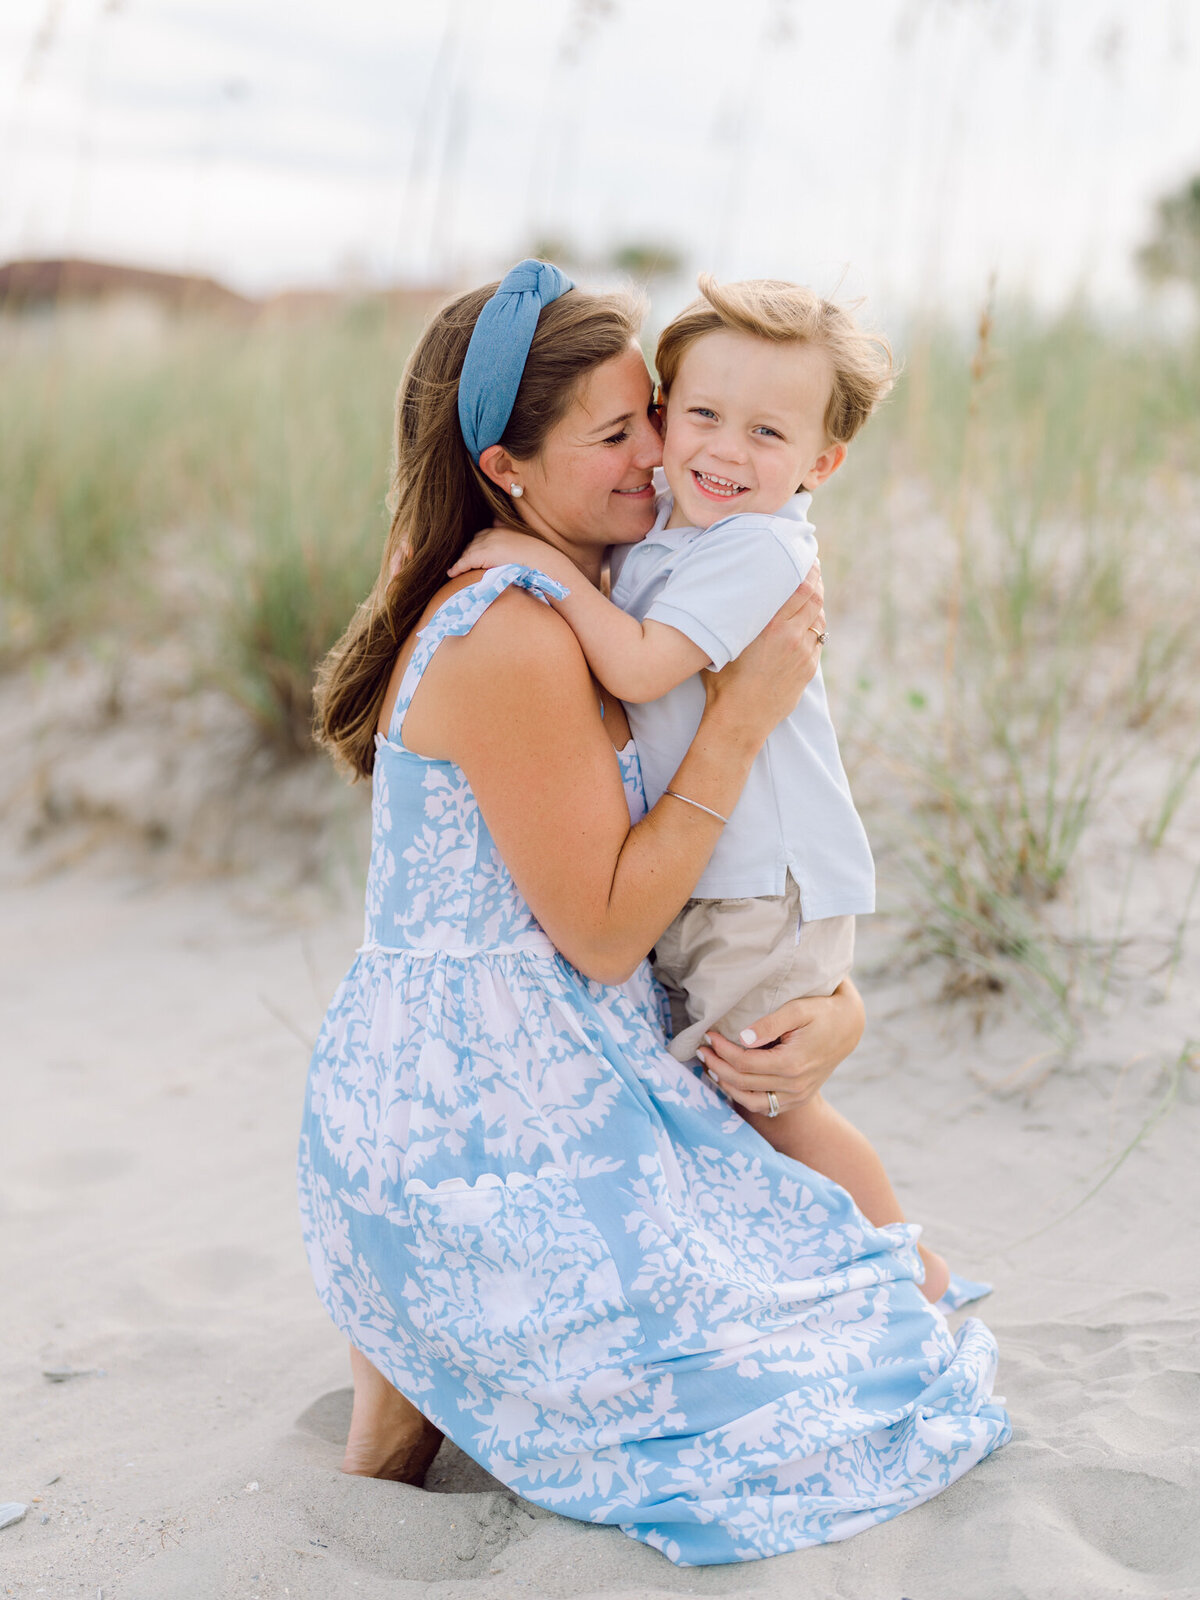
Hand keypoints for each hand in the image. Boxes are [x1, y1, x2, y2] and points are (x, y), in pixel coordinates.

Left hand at [448, 527, 552, 577]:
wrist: (546, 565)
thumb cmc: (539, 560)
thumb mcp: (525, 544)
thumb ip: (512, 540)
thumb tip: (498, 528)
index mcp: (503, 528)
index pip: (483, 535)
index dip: (476, 546)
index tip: (471, 555)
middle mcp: (494, 532)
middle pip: (473, 542)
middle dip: (467, 552)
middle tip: (461, 565)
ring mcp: (489, 542)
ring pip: (469, 551)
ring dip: (462, 560)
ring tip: (456, 570)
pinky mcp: (485, 553)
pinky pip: (466, 560)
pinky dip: (458, 567)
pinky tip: (452, 573)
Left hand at [695, 978, 864, 1115]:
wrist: (849, 1028)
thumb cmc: (822, 1012)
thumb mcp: (798, 1009)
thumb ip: (769, 1023)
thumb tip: (741, 1038)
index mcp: (792, 1063)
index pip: (744, 1062)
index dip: (721, 1049)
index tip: (708, 1034)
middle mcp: (795, 1086)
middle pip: (742, 1082)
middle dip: (717, 1065)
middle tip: (701, 1049)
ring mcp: (797, 1096)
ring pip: (750, 1100)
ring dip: (725, 1084)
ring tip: (709, 1066)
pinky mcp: (798, 1100)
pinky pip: (764, 1106)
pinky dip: (743, 1096)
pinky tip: (729, 1080)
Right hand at [701, 564, 826, 741]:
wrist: (739, 719)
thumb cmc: (722, 680)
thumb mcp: (725, 641)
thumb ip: (737, 616)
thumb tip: (733, 593)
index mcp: (771, 625)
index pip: (802, 587)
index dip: (808, 570)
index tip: (806, 558)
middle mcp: (792, 636)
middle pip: (816, 598)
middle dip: (816, 581)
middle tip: (812, 569)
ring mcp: (804, 653)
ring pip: (819, 619)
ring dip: (816, 605)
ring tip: (809, 594)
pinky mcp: (809, 668)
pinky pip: (817, 640)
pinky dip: (814, 627)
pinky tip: (806, 623)